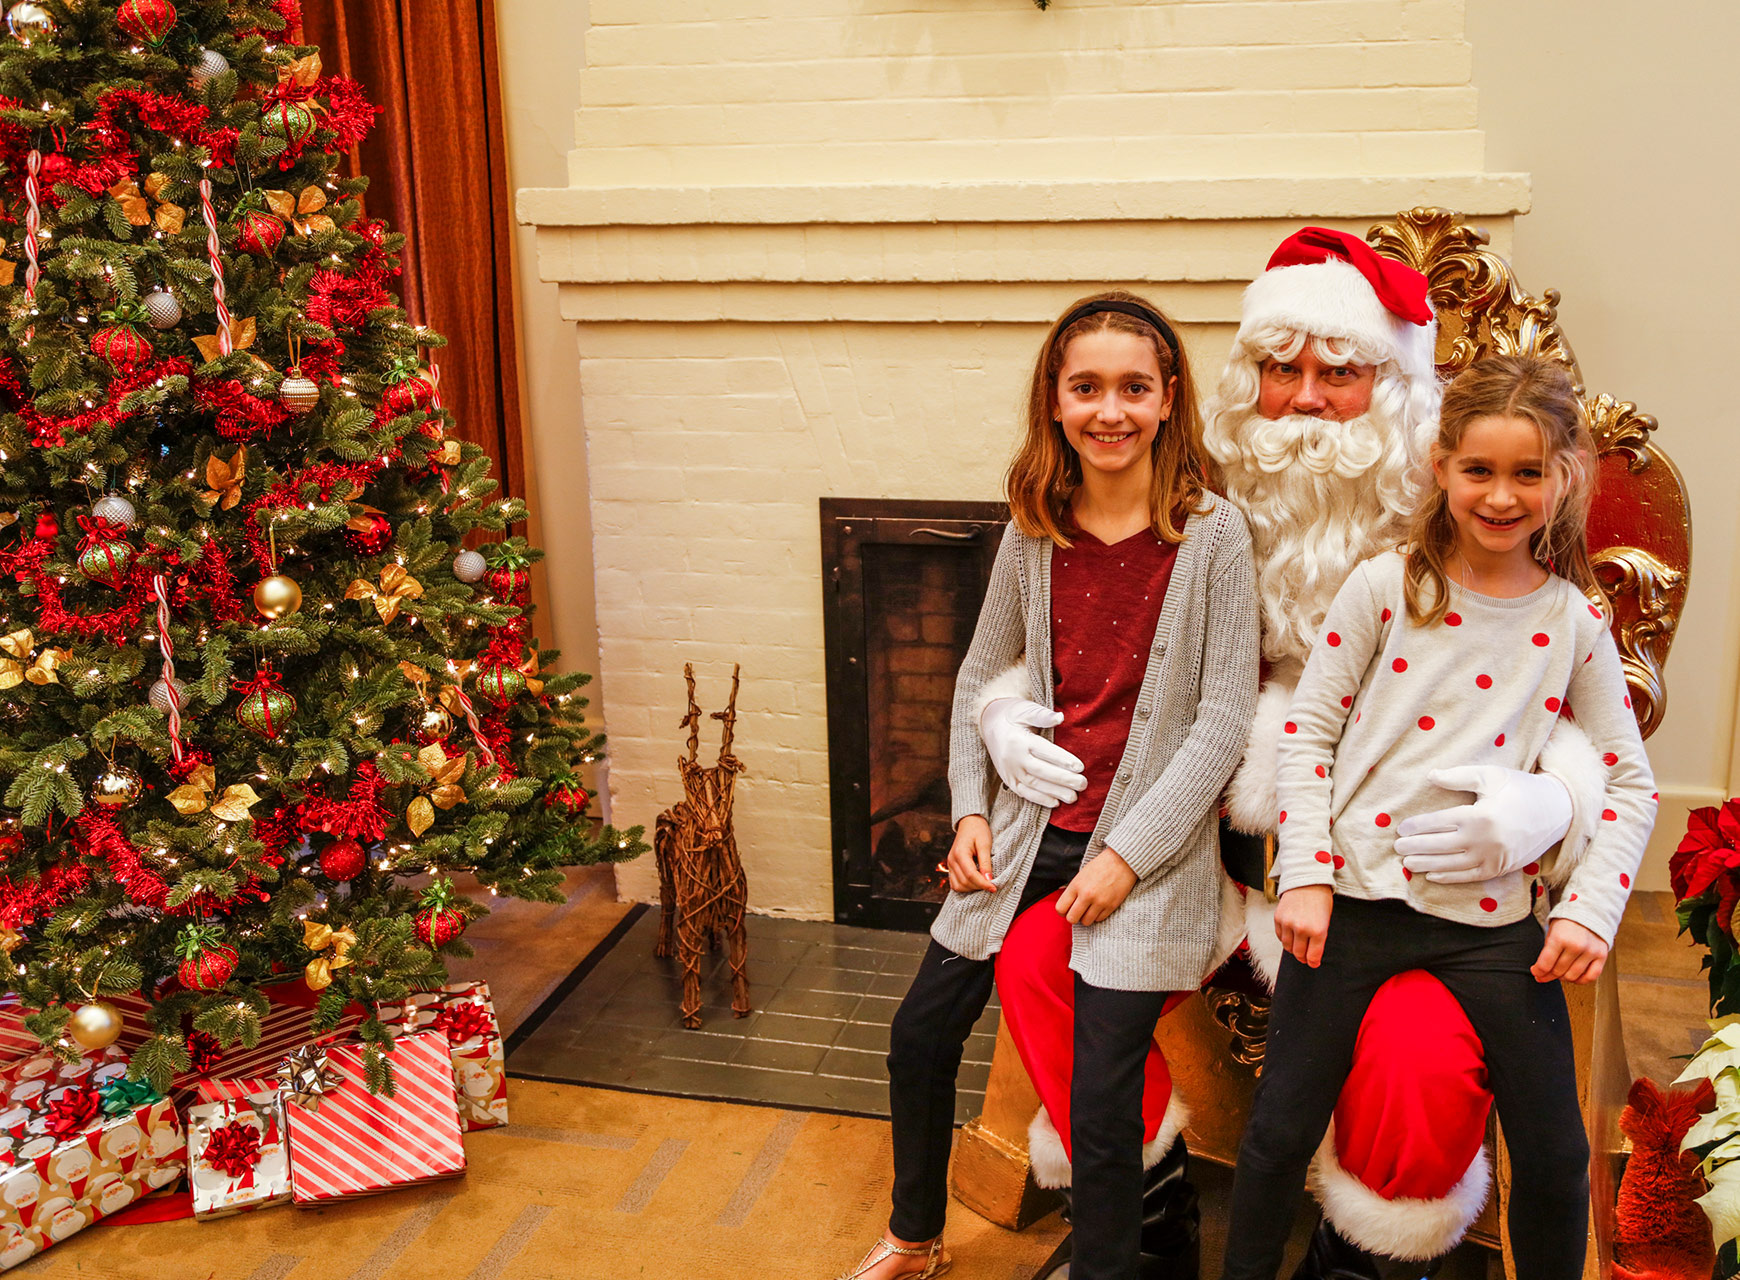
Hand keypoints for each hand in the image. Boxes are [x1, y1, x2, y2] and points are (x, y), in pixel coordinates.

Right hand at [943, 815, 995, 893]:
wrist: (969, 823)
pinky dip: (965, 887)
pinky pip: (955, 883)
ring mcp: (950, 865)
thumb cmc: (978, 831)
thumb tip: (989, 879)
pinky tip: (976, 883)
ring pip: (958, 886)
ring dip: (972, 888)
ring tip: (984, 884)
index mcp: (960, 854)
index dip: (983, 884)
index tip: (994, 888)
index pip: (971, 875)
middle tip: (992, 886)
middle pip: (965, 882)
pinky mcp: (951, 867)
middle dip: (979, 887)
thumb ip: (986, 862)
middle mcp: (952, 861)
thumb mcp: (985, 844)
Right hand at [980, 698, 1087, 807]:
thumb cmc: (1013, 715)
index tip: (1080, 767)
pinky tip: (1056, 803)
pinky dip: (1040, 799)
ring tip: (1074, 797)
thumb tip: (1060, 717)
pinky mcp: (1008, 780)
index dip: (1063, 760)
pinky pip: (1024, 792)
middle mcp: (1013, 758)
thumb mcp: (1026, 710)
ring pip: (1034, 785)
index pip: (1044, 752)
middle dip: (1063, 779)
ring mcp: (1009, 771)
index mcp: (1019, 740)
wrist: (989, 723)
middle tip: (1083, 784)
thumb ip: (1043, 715)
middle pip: (1041, 771)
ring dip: (1055, 792)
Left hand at [1056, 848, 1135, 925]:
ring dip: (1085, 918)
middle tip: (1077, 912)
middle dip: (1073, 917)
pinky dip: (1097, 916)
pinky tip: (1098, 907)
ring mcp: (1099, 902)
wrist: (1122, 862)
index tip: (1066, 910)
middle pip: (1071, 919)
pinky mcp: (1111, 906)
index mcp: (1076, 885)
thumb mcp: (1081, 875)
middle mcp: (1086, 895)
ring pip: (1085, 922)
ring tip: (1088, 909)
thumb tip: (1067, 905)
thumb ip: (1073, 891)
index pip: (1060, 908)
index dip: (1062, 911)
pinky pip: (1099, 919)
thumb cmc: (1101, 866)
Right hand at [1275, 885, 1332, 967]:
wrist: (1306, 880)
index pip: (1312, 956)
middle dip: (1303, 957)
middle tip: (1305, 956)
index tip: (1313, 963)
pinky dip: (1285, 938)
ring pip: (1288, 946)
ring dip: (1293, 948)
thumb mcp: (1326, 920)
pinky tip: (1291, 935)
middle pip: (1299, 953)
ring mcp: (1288, 923)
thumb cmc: (1320, 899)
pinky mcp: (1278, 918)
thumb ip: (1319, 938)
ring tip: (1298, 945)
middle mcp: (1302, 928)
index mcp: (1318, 930)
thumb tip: (1312, 955)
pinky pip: (1280, 936)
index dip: (1313, 962)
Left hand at [1395, 766, 1572, 883]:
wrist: (1558, 811)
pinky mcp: (1502, 869)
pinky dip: (1450, 878)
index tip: (1401, 829)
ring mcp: (1494, 857)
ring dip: (1427, 865)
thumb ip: (1459, 777)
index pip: (1439, 823)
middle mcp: (1485, 840)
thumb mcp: (1491, 776)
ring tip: (1407, 864)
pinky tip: (1432, 875)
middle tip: (1397, 848)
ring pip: (1453, 865)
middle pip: (1441, 846)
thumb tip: (1430, 776)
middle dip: (1416, 848)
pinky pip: (1470, 877)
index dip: (1417, 827)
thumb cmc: (1520, 788)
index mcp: (1480, 815)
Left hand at [1531, 918, 1608, 983]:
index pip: (1545, 963)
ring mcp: (1590, 952)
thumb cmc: (1567, 922)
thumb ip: (1547, 952)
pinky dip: (1581, 980)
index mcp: (1560, 938)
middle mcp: (1576, 946)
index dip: (1538, 971)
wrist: (1589, 912)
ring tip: (1559, 973)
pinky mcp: (1602, 956)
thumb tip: (1540, 972)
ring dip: (1563, 978)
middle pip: (1558, 971)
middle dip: (1548, 975)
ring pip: (1573, 976)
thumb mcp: (1552, 932)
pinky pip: (1591, 977)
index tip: (1535, 972)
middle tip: (1545, 974)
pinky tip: (1574, 976)